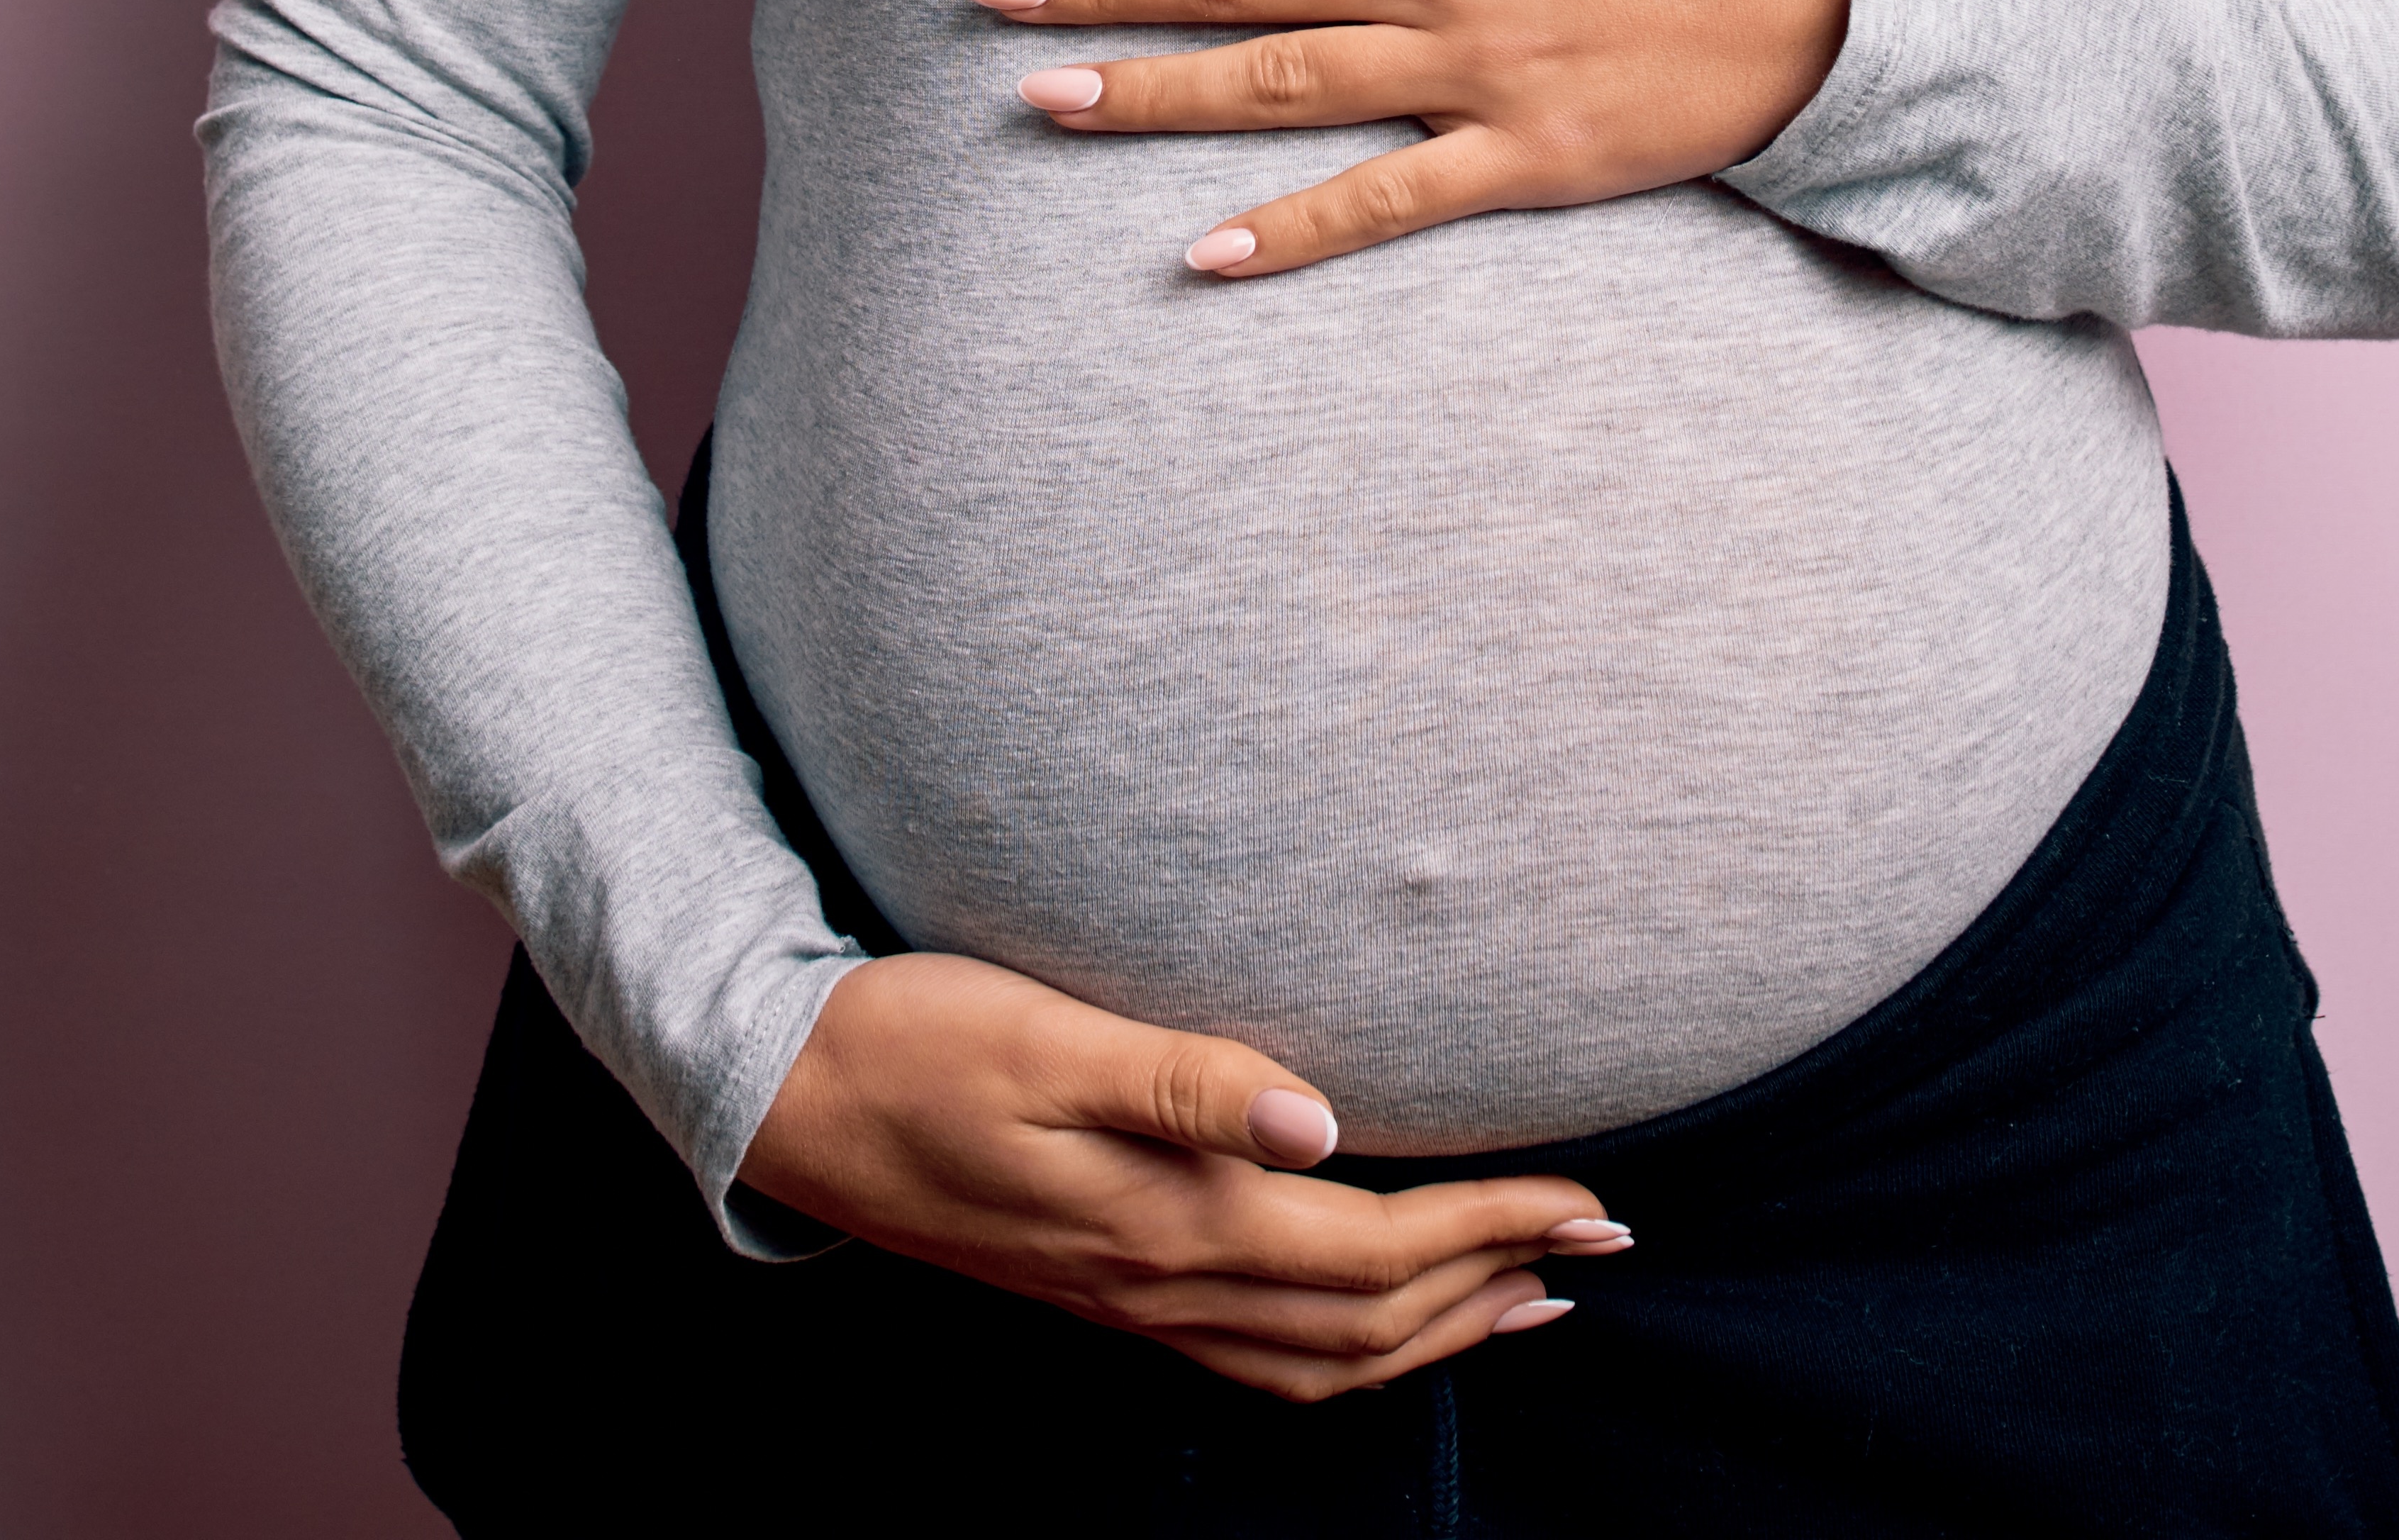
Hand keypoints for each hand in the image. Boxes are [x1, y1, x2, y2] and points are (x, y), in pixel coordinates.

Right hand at [742, 951, 1622, 1397]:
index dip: (1496, 1226)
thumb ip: (1182, 1080)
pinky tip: (1376, 1324)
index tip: (1593, 1199)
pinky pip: (1260, 1361)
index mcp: (1166, 1220)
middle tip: (1606, 1242)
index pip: (1376, 1247)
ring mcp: (1130, 1302)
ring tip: (1531, 1299)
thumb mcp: (1043, 1037)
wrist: (792, 1096)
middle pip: (1370, 1320)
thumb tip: (1323, 1123)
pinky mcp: (1104, 1291)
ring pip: (1323, 1358)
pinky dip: (1350, 1353)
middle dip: (1500, 1283)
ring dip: (1440, 1334)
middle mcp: (1161, 1282)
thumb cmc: (917, 1039)